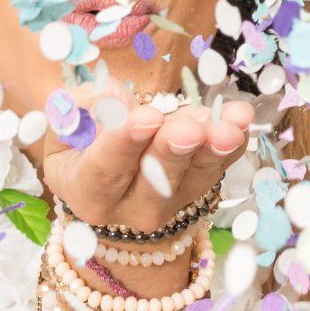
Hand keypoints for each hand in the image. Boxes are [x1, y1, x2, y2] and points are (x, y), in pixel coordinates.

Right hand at [40, 82, 255, 236]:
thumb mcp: (68, 123)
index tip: (147, 118)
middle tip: (189, 129)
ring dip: (214, 148)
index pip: (103, 170)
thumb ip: (82, 109)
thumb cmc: (83, 141)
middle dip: (174, 151)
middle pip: (155, 182)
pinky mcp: (199, 188)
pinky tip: (242, 119)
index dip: (124, 143)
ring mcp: (170, 203)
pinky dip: (233, 143)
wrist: (110, 168)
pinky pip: (219, 166)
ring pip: (194, 177)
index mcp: (86, 191)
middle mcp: (129, 208)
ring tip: (230, 125)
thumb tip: (113, 102)